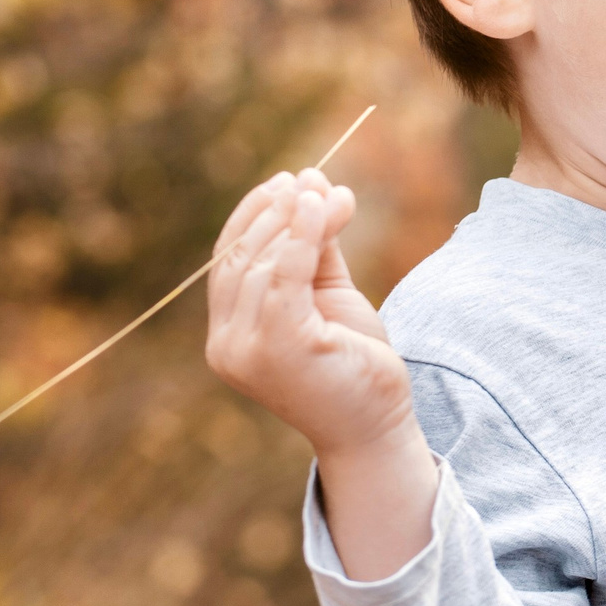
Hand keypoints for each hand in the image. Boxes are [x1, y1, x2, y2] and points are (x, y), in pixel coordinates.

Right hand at [205, 168, 434, 578]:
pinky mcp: (279, 348)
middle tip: (311, 179)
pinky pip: (283, 278)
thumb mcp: (327, 296)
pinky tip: (322, 207)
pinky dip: (302, 236)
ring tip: (329, 191)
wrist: (378, 426)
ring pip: (261, 263)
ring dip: (296, 218)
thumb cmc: (353, 363)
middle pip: (241, 258)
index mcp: (228, 335)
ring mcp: (247, 351)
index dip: (252, 216)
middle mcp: (227, 346)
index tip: (285, 181)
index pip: (227, 262)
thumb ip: (313, 249)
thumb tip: (308, 183)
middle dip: (277, 212)